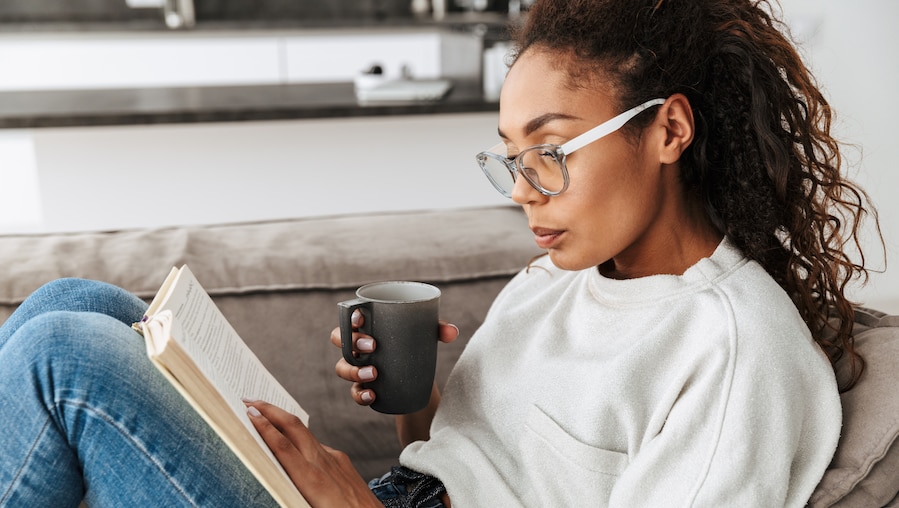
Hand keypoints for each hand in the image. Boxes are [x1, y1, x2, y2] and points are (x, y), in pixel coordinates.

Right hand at [245, 399, 381, 506]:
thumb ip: (292, 492)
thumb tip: (276, 480)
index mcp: (312, 480)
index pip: (283, 445)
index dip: (264, 427)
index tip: (249, 412)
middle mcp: (323, 464)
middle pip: (293, 427)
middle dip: (271, 410)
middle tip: (250, 399)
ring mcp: (335, 460)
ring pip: (305, 433)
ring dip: (284, 421)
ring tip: (266, 414)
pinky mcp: (343, 461)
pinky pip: (318, 444)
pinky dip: (300, 437)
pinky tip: (294, 441)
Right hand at [330, 310, 458, 406]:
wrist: (419, 377)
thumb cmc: (416, 345)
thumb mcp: (428, 336)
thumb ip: (439, 329)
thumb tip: (452, 332)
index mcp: (368, 326)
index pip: (350, 318)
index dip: (350, 317)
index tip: (361, 318)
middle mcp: (357, 346)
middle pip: (341, 340)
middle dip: (352, 342)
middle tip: (373, 346)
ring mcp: (358, 367)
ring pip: (342, 367)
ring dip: (354, 370)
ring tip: (374, 374)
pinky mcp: (364, 387)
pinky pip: (354, 392)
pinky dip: (360, 395)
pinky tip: (372, 395)